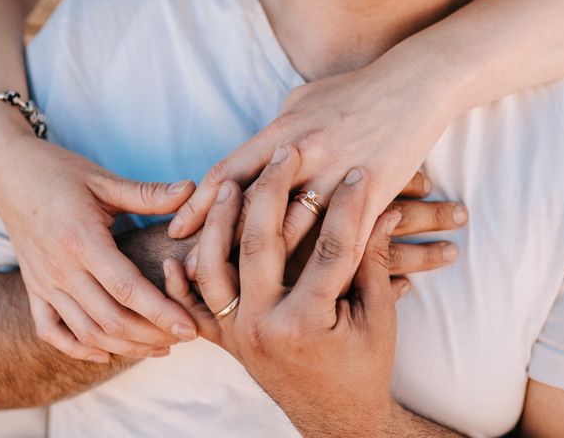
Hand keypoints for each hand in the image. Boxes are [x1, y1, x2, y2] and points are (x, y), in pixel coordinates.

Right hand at [0, 134, 196, 361]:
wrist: (10, 173)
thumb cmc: (60, 173)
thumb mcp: (105, 181)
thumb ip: (149, 193)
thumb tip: (193, 190)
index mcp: (82, 241)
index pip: (127, 289)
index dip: (162, 312)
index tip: (190, 327)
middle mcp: (60, 269)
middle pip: (110, 319)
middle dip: (152, 335)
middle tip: (185, 337)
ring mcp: (43, 283)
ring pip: (86, 332)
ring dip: (125, 346)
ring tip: (159, 348)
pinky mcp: (33, 289)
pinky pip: (51, 331)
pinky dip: (77, 348)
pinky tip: (106, 353)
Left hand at [164, 146, 437, 436]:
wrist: (336, 418)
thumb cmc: (364, 368)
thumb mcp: (377, 318)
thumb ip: (373, 261)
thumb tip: (383, 208)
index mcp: (308, 322)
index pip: (329, 248)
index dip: (349, 206)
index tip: (359, 172)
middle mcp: (263, 327)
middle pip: (260, 244)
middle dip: (272, 191)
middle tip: (286, 153)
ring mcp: (238, 335)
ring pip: (215, 268)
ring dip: (218, 223)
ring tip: (226, 186)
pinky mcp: (227, 342)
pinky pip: (196, 309)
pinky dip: (183, 283)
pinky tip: (180, 253)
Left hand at [168, 62, 450, 263]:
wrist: (416, 85)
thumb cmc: (355, 89)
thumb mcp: (303, 99)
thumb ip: (275, 131)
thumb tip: (256, 156)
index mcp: (282, 131)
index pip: (227, 173)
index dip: (198, 205)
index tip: (176, 230)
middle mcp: (303, 156)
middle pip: (250, 210)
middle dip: (218, 243)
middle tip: (194, 272)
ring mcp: (338, 176)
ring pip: (293, 231)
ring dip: (266, 265)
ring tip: (243, 290)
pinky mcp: (372, 195)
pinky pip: (343, 238)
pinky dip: (321, 266)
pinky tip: (304, 289)